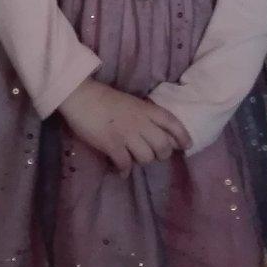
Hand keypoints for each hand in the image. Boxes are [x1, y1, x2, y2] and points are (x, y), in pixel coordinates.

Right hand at [59, 78, 189, 175]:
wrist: (80, 95)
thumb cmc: (104, 98)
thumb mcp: (130, 102)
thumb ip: (144, 115)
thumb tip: (154, 133)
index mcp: (145, 108)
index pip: (171, 122)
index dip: (182, 135)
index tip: (186, 146)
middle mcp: (140, 122)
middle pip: (163, 146)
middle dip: (161, 154)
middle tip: (152, 154)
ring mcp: (126, 134)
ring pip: (147, 158)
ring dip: (141, 162)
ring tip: (132, 159)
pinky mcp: (111, 144)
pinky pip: (125, 164)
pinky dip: (124, 171)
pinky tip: (120, 171)